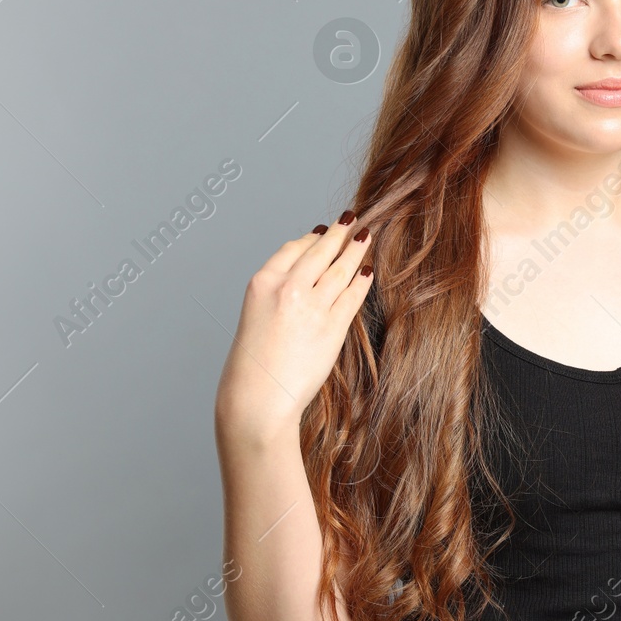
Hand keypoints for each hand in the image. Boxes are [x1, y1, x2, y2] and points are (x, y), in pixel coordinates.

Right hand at [214, 211, 375, 442]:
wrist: (257, 399)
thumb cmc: (252, 365)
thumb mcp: (255, 315)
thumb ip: (278, 294)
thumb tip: (306, 279)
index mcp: (263, 282)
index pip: (293, 248)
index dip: (311, 238)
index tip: (322, 232)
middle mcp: (288, 288)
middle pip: (320, 251)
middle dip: (339, 233)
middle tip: (352, 220)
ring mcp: (312, 306)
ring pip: (340, 268)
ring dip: (355, 250)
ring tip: (365, 237)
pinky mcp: (332, 327)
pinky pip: (352, 296)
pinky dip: (362, 280)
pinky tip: (367, 270)